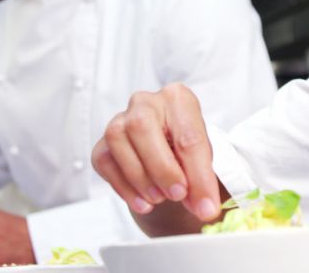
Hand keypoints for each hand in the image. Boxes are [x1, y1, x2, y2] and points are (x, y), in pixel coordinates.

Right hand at [92, 83, 222, 226]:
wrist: (167, 159)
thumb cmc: (186, 153)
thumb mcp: (205, 163)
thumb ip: (204, 182)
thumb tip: (205, 209)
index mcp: (178, 99)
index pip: (188, 136)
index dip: (199, 175)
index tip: (206, 207)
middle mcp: (145, 103)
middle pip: (143, 127)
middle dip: (162, 168)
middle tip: (178, 195)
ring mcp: (119, 120)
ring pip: (119, 141)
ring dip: (141, 178)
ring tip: (160, 199)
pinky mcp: (102, 144)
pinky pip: (105, 162)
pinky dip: (124, 188)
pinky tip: (143, 202)